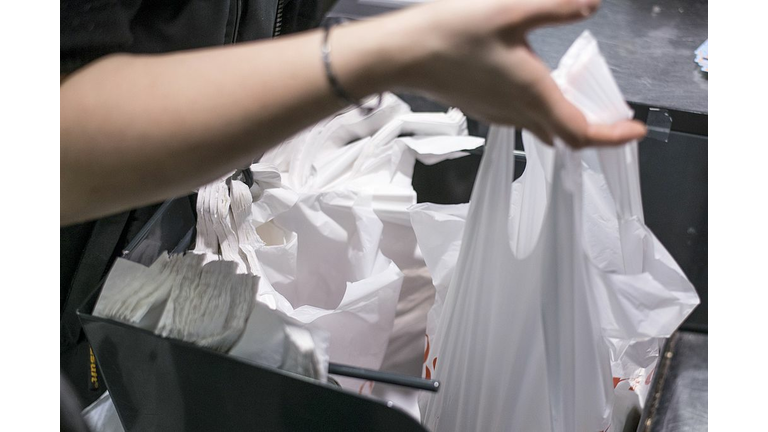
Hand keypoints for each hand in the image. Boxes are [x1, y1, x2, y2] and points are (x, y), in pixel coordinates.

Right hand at [396, 0, 645, 147]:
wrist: (404, 54)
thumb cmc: (454, 33)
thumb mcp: (511, 11)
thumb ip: (557, 7)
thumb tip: (592, 3)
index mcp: (534, 94)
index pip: (583, 132)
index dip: (614, 136)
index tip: (636, 128)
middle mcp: (519, 113)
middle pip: (566, 135)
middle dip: (596, 128)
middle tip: (614, 111)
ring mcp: (498, 115)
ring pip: (544, 128)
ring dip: (567, 118)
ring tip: (580, 96)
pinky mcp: (483, 108)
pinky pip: (523, 119)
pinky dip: (543, 111)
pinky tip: (539, 86)